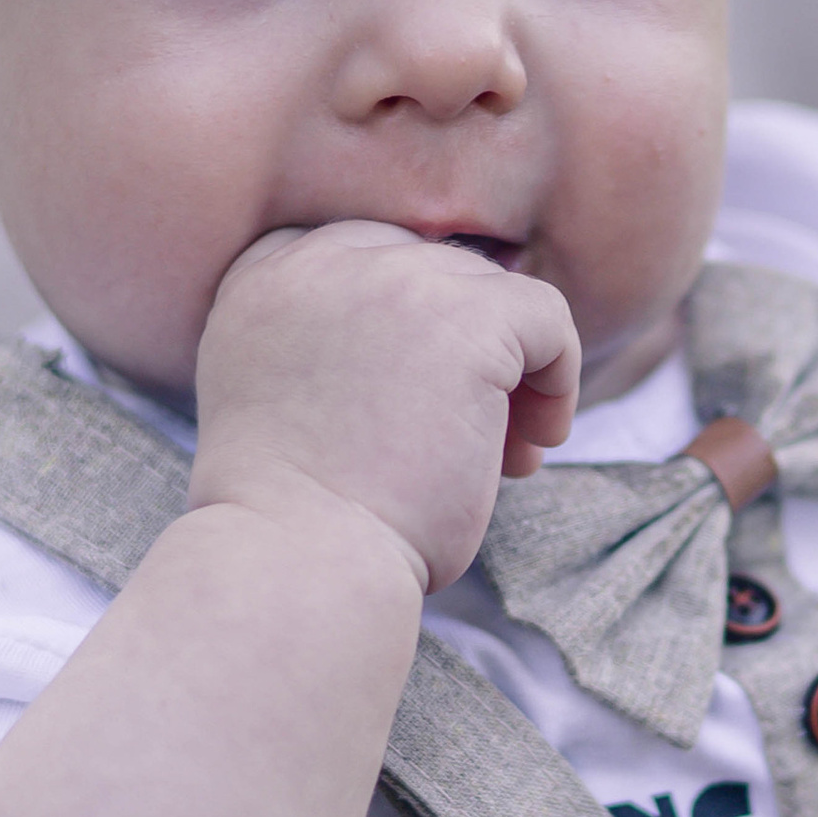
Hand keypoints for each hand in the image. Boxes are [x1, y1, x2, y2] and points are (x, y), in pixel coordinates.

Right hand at [193, 220, 578, 590]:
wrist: (299, 560)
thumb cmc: (297, 522)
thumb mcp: (288, 405)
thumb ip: (336, 348)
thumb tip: (445, 339)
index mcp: (260, 281)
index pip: (358, 257)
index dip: (405, 323)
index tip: (415, 402)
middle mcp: (318, 262)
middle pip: (429, 271)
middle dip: (459, 353)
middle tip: (469, 440)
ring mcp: (392, 279)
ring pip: (489, 291)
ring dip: (508, 370)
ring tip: (504, 455)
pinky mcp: (464, 318)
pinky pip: (546, 314)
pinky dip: (557, 377)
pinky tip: (533, 446)